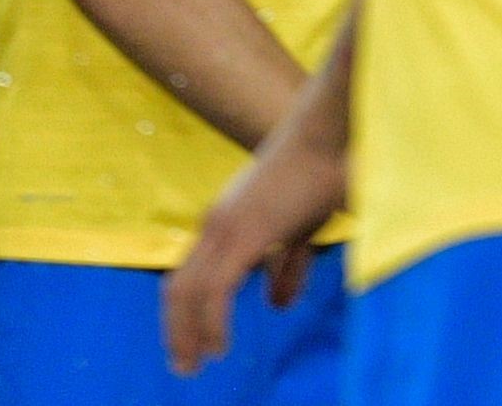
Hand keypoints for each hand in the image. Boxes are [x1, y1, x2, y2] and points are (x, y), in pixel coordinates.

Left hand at [164, 108, 344, 373]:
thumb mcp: (300, 229)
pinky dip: (211, 323)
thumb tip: (276, 306)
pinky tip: (219, 348)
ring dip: (186, 334)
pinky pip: (215, 291)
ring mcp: (225, 229)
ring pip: (187, 293)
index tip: (188, 344)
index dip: (183, 312)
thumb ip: (286, 266)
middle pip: (177, 288)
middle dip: (176, 330)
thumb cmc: (317, 174)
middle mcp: (214, 225)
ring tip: (194, 365)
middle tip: (184, 366)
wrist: (325, 134)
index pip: (188, 275)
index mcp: (224, 221)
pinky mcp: (244, 235)